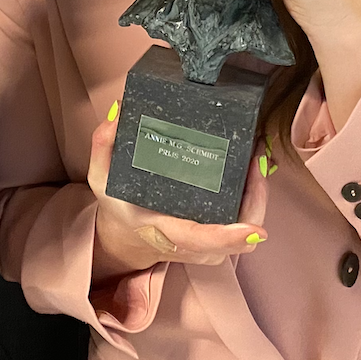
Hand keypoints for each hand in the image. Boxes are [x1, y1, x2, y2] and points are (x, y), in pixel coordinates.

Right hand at [87, 103, 267, 277]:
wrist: (127, 238)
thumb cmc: (120, 208)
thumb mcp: (101, 178)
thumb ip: (103, 145)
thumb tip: (119, 111)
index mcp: (163, 230)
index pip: (198, 239)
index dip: (227, 236)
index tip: (253, 229)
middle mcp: (192, 245)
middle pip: (237, 236)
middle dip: (256, 199)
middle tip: (255, 158)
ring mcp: (209, 247)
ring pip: (247, 228)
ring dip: (259, 196)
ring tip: (256, 156)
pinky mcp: (219, 242)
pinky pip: (246, 223)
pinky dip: (255, 199)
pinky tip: (252, 170)